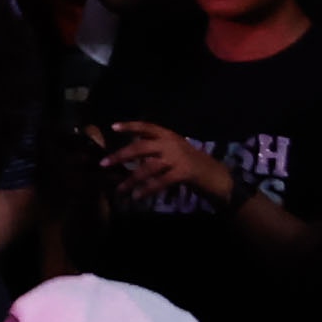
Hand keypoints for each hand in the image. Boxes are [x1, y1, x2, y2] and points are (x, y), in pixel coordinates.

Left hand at [104, 119, 232, 203]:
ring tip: (119, 189)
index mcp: (169, 135)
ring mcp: (178, 158)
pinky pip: (160, 181)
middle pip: (141, 147)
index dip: (130, 126)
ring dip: (131, 179)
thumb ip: (157, 148)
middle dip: (121, 155)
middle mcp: (171, 143)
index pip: (147, 126)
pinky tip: (137, 196)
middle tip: (104, 163)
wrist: (217, 176)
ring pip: (148, 167)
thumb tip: (131, 151)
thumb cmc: (192, 163)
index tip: (113, 127)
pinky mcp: (183, 173)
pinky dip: (147, 189)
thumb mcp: (175, 149)